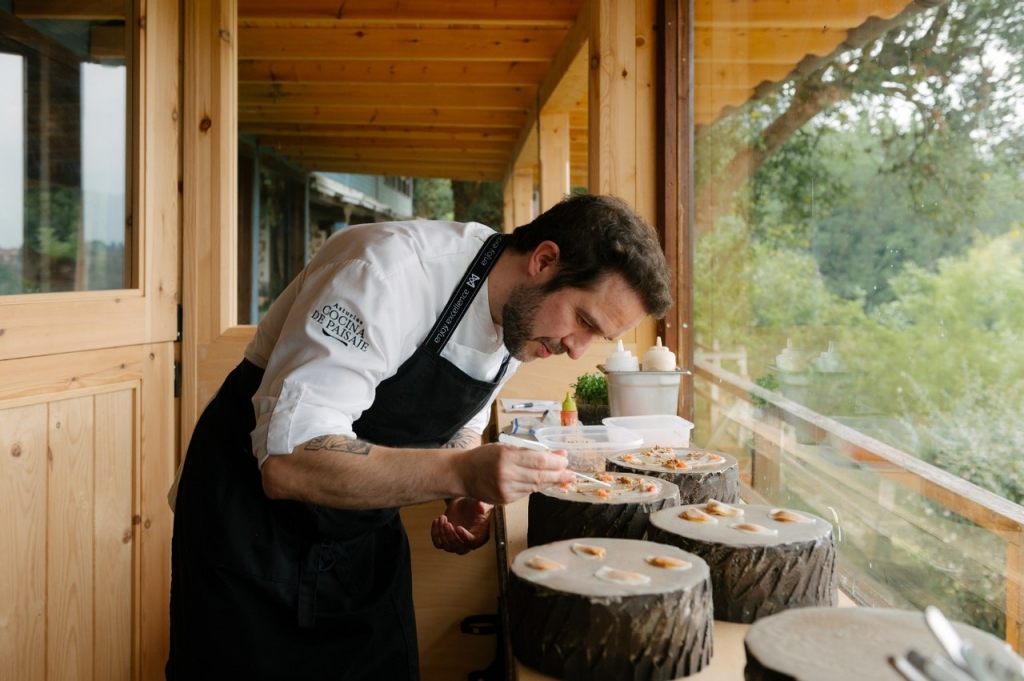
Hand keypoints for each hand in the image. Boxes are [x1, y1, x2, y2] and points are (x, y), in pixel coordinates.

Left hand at [431, 498, 492, 554]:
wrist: (462, 503)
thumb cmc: (475, 502)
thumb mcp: (482, 501)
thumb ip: (484, 505)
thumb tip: (481, 508)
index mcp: (481, 536)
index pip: (473, 543)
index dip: (465, 538)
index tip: (458, 527)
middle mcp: (469, 543)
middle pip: (460, 549)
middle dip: (451, 538)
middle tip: (447, 523)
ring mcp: (456, 543)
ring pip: (447, 547)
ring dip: (442, 533)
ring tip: (442, 517)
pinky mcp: (446, 540)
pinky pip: (438, 544)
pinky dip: (435, 534)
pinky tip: (436, 521)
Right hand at [456, 443, 574, 505]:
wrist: (462, 474)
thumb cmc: (484, 456)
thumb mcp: (506, 447)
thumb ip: (530, 452)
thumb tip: (557, 454)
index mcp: (507, 458)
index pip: (540, 461)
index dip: (557, 462)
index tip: (566, 460)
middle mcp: (507, 475)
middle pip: (541, 476)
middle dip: (559, 475)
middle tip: (571, 474)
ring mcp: (506, 490)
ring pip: (536, 487)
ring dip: (550, 482)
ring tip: (560, 477)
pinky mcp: (506, 500)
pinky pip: (527, 493)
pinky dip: (535, 487)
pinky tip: (540, 482)